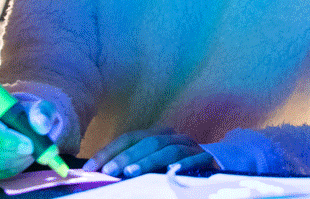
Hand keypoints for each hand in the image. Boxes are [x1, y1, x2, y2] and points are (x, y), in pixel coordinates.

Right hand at [0, 92, 61, 181]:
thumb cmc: (25, 111)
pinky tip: (17, 158)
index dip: (5, 139)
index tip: (29, 144)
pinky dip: (5, 170)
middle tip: (33, 150)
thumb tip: (40, 126)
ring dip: (12, 161)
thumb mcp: (39, 106)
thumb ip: (42, 113)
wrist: (16, 120)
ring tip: (28, 152)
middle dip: (12, 153)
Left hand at [82, 128, 219, 177]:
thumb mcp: (153, 164)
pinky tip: (170, 172)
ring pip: (169, 150)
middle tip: (109, 171)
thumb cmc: (177, 168)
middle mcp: (174, 137)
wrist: (217, 166)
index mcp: (158, 135)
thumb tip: (101, 171)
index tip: (92, 166)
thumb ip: (132, 164)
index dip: (110, 150)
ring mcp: (192, 147)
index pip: (130, 137)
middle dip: (126, 156)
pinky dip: (182, 165)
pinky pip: (195, 160)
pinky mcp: (207, 159)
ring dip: (149, 160)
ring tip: (131, 172)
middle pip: (148, 141)